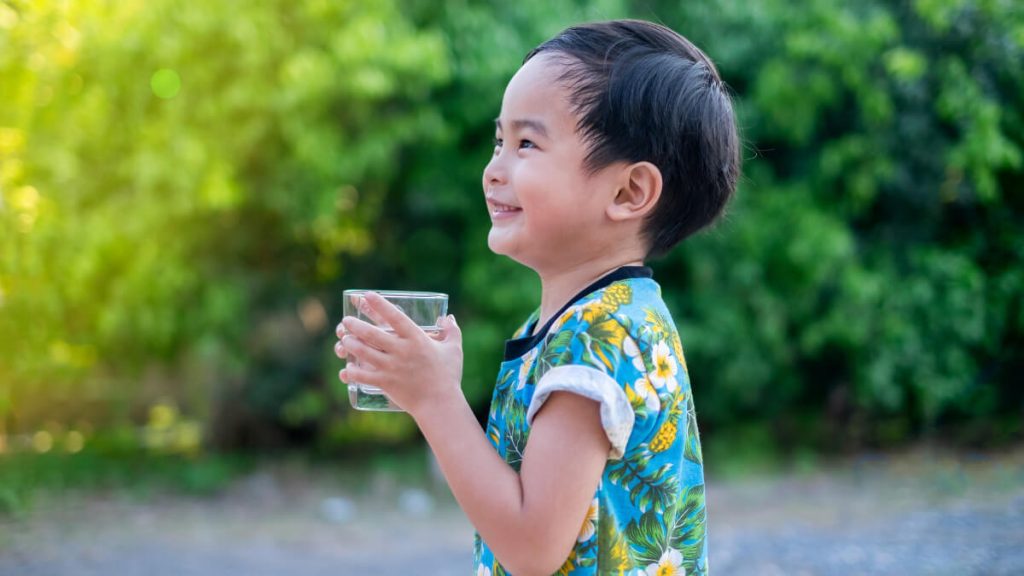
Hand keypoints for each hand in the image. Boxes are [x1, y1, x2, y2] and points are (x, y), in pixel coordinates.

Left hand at [334, 292, 462, 415]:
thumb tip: (449, 317)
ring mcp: (391, 367)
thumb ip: (452, 331)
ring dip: (351, 344)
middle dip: (356, 325)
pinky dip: (352, 372)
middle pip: (372, 334)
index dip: (380, 304)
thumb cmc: (448, 376)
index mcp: (417, 339)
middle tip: (346, 320)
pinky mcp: (385, 383)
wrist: (440, 404)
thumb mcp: (454, 349)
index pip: (395, 316)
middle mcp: (402, 351)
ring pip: (364, 352)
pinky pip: (363, 376)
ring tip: (344, 339)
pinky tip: (347, 368)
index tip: (367, 295)